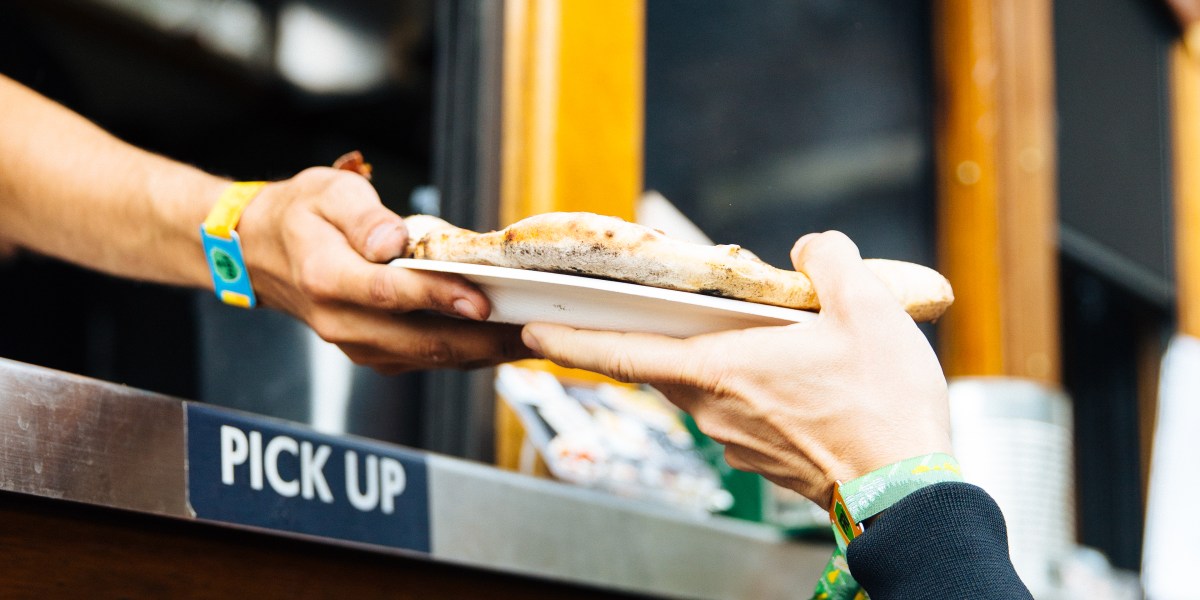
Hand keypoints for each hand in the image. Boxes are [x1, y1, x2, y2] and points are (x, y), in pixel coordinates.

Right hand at [238, 167, 532, 372]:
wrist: (260, 251)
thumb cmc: (301, 214)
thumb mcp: (329, 192)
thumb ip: (365, 216)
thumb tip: (394, 241)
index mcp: (327, 277)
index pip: (390, 293)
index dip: (439, 298)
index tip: (483, 300)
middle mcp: (341, 321)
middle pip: (421, 340)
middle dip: (484, 339)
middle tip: (535, 330)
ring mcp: (357, 344)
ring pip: (430, 357)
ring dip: (485, 353)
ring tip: (534, 339)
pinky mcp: (374, 353)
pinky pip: (427, 359)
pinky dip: (468, 354)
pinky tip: (503, 342)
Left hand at [521, 232, 951, 505]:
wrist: (908, 493)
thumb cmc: (884, 409)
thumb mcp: (867, 309)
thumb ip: (829, 262)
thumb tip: (812, 250)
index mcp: (721, 370)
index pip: (625, 353)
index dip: (573, 341)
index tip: (533, 332)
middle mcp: (715, 410)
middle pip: (661, 366)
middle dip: (648, 337)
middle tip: (642, 310)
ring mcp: (735, 440)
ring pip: (701, 388)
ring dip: (709, 360)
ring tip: (750, 334)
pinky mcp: (761, 458)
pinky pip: (733, 411)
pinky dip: (742, 386)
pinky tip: (787, 374)